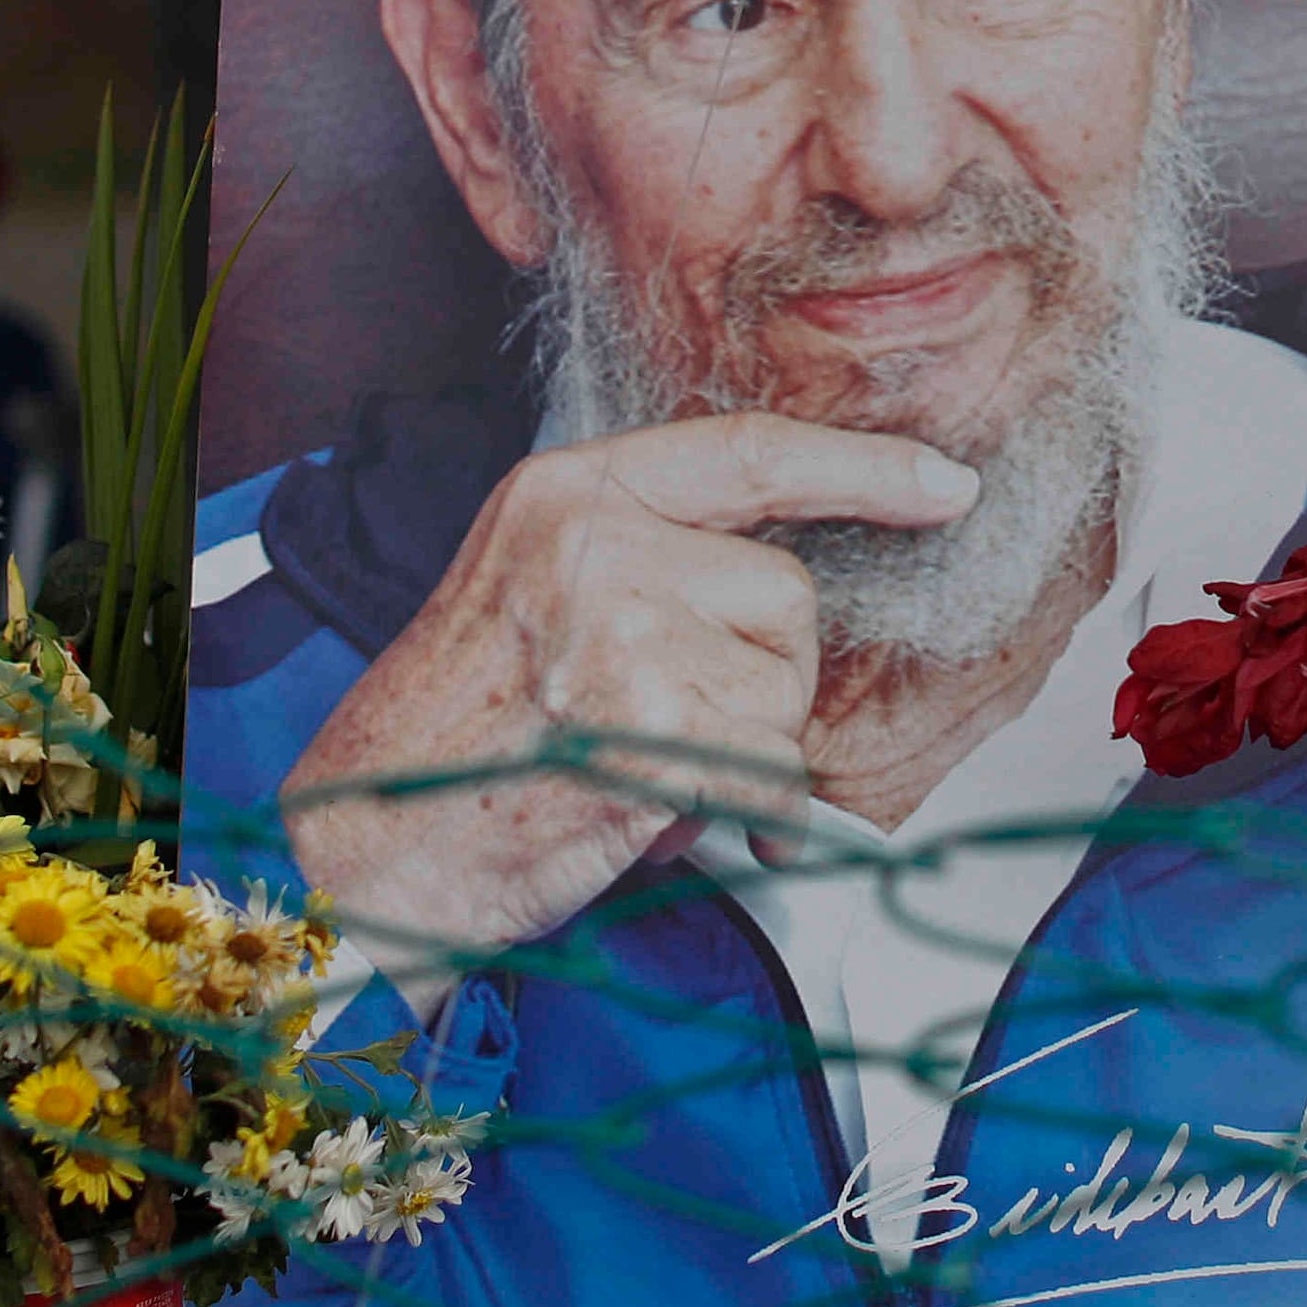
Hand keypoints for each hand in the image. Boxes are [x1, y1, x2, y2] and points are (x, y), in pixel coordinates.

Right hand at [280, 415, 978, 1014]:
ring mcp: (620, 627)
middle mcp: (594, 541)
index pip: (747, 451)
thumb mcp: (536, 599)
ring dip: (740, 756)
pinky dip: (736, 815)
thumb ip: (652, 566)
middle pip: (786, 595)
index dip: (860, 467)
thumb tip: (792, 600)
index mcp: (564, 494)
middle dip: (759, 680)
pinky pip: (768, 772)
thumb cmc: (453, 746)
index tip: (943, 482)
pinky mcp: (650, 724)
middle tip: (659, 729)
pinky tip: (647, 817)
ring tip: (634, 772)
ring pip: (784, 695)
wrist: (364, 855)